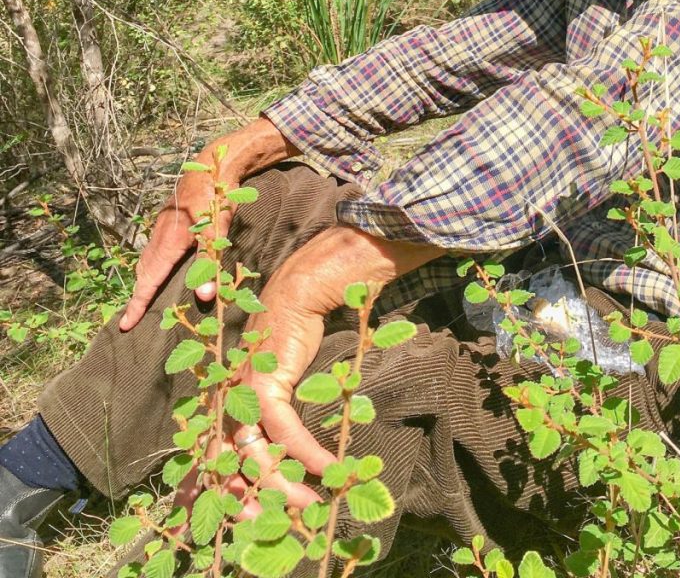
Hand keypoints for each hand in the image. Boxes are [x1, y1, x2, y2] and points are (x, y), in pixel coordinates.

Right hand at [119, 163, 236, 331]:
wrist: (211, 166)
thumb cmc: (216, 199)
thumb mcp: (217, 233)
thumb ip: (209, 263)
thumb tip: (204, 297)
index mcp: (169, 244)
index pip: (149, 282)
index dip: (138, 304)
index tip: (124, 324)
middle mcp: (160, 237)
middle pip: (143, 272)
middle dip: (137, 296)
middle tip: (130, 317)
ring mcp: (162, 227)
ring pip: (146, 259)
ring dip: (143, 280)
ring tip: (141, 297)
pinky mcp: (168, 220)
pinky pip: (152, 248)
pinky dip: (149, 264)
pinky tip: (158, 266)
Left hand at [172, 245, 336, 526]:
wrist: (301, 290)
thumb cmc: (292, 328)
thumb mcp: (276, 372)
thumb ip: (270, 399)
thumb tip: (279, 431)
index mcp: (225, 397)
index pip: (213, 453)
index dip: (221, 487)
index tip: (242, 514)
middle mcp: (226, 399)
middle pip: (224, 463)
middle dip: (243, 501)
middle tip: (268, 526)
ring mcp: (242, 393)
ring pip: (254, 457)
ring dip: (284, 487)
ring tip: (311, 505)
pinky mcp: (266, 384)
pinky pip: (285, 433)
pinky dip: (307, 454)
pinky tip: (328, 468)